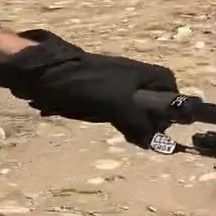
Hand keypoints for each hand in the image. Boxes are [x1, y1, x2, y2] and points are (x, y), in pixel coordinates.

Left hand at [0, 30, 178, 147]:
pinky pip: (107, 109)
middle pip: (151, 104)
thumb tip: (157, 143)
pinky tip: (84, 115)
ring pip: (128, 110)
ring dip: (117, 120)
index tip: (159, 127)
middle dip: (139, 120)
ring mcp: (115, 84)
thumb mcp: (119, 105)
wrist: (44, 72)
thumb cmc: (86, 83)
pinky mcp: (97, 92)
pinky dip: (97, 115)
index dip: (168, 111)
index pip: (171, 91)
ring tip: (99, 118)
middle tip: (129, 130)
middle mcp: (134, 77)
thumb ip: (140, 123)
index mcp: (146, 73)